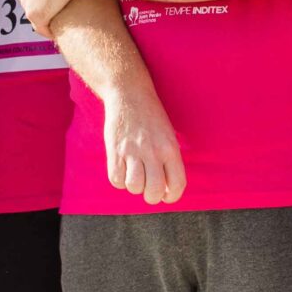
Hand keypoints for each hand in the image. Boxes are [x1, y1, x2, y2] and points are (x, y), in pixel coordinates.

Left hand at [13, 0, 81, 36]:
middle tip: (61, 0)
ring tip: (63, 14)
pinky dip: (49, 29)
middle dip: (43, 2)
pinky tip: (59, 29)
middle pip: (32, 0)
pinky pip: (43, 27)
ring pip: (37, 13)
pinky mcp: (37, 16)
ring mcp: (27, 4)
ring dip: (47, 14)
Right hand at [103, 75, 186, 205]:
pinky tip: (123, 169)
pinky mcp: (114, 151)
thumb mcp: (169, 136)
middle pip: (154, 192)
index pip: (177, 184)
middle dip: (152, 196)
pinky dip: (119, 180)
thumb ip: (169, 160)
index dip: (172, 196)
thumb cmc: (152, 117)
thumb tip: (165, 189)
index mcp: (171, 148)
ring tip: (135, 174)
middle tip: (149, 187)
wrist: (130, 94)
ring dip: (134, 186)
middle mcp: (153, 152)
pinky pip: (116, 180)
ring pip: (134, 187)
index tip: (166, 195)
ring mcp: (132, 152)